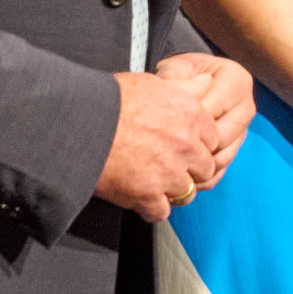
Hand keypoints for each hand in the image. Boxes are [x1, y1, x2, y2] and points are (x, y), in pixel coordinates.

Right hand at [96, 58, 252, 218]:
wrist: (79, 123)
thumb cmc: (110, 99)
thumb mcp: (153, 83)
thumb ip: (184, 87)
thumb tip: (207, 81)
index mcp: (191, 115)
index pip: (214, 139)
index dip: (198, 144)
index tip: (185, 147)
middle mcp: (186, 145)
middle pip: (204, 168)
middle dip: (190, 169)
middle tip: (169, 166)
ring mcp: (169, 172)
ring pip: (186, 193)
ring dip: (172, 191)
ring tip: (154, 183)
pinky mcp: (148, 195)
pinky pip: (161, 212)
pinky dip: (151, 208)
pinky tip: (139, 197)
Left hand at [158, 52, 255, 181]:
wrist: (192, 81)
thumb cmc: (183, 74)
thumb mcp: (176, 68)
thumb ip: (175, 81)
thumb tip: (174, 97)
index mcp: (236, 80)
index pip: (215, 106)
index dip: (190, 120)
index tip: (165, 127)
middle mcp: (246, 106)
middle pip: (222, 135)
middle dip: (195, 146)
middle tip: (167, 152)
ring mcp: (242, 129)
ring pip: (223, 156)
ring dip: (199, 166)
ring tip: (172, 168)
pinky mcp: (234, 147)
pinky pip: (222, 168)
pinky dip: (204, 177)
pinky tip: (183, 177)